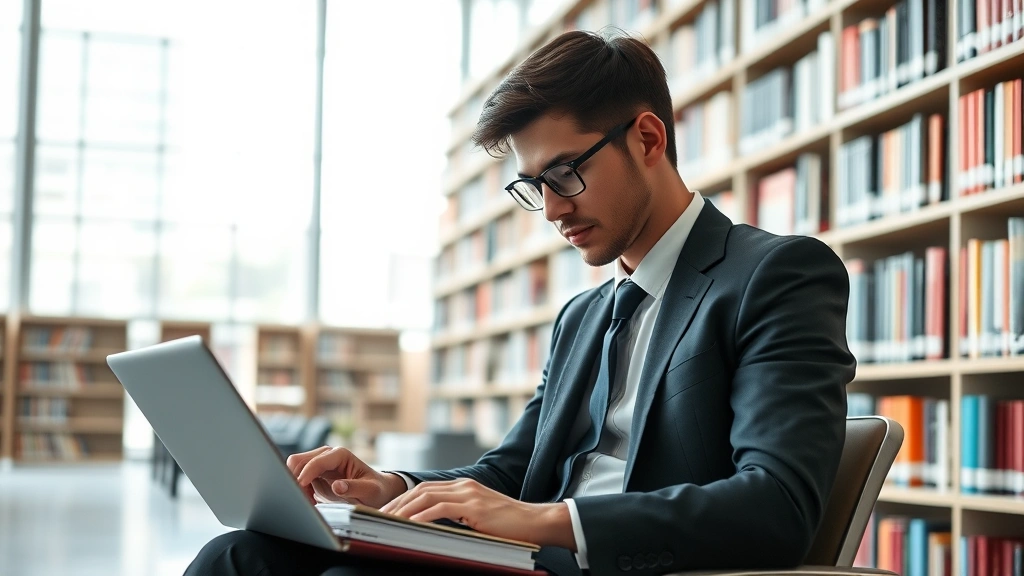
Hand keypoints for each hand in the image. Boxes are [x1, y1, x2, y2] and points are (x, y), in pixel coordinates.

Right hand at [286, 446, 406, 507]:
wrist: (377, 491)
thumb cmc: (375, 489)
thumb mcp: (370, 490)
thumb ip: (354, 488)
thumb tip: (337, 486)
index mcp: (340, 455)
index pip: (315, 462)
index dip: (305, 475)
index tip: (299, 490)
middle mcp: (327, 455)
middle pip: (298, 461)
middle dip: (295, 478)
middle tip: (303, 499)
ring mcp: (320, 464)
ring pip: (295, 468)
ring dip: (296, 485)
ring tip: (309, 502)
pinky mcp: (315, 474)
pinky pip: (298, 478)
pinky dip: (299, 490)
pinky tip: (311, 501)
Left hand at [379, 478, 574, 548]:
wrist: (536, 522)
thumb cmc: (510, 526)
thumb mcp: (479, 517)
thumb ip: (459, 516)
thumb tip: (433, 528)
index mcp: (464, 486)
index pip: (425, 489)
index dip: (404, 499)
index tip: (388, 511)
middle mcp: (464, 485)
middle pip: (421, 490)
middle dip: (398, 503)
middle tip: (380, 517)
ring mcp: (469, 494)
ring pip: (426, 497)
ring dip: (404, 509)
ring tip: (388, 521)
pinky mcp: (474, 506)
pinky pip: (441, 509)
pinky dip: (422, 516)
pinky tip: (410, 524)